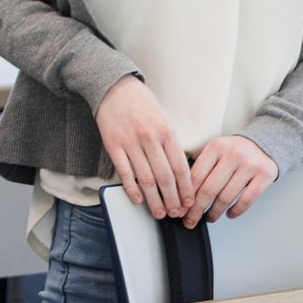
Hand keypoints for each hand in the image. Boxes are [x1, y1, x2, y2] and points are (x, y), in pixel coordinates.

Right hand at [95, 75, 194, 220]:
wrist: (114, 88)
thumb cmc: (142, 105)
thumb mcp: (164, 120)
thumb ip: (171, 145)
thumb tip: (180, 174)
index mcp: (167, 132)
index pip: (181, 168)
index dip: (186, 190)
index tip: (189, 203)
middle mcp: (150, 138)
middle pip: (165, 178)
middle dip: (172, 200)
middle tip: (175, 214)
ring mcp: (130, 142)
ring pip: (146, 179)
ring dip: (154, 200)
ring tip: (159, 213)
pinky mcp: (113, 145)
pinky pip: (124, 172)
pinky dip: (132, 189)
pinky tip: (138, 199)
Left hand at [180, 135, 277, 226]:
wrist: (261, 145)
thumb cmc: (232, 152)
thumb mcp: (215, 152)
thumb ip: (201, 168)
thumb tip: (183, 196)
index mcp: (215, 146)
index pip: (196, 176)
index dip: (187, 196)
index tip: (181, 209)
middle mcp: (232, 154)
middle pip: (209, 189)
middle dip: (197, 209)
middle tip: (191, 221)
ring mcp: (250, 165)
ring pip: (227, 197)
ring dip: (215, 212)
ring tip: (210, 218)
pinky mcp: (265, 175)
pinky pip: (247, 200)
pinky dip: (236, 211)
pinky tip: (229, 214)